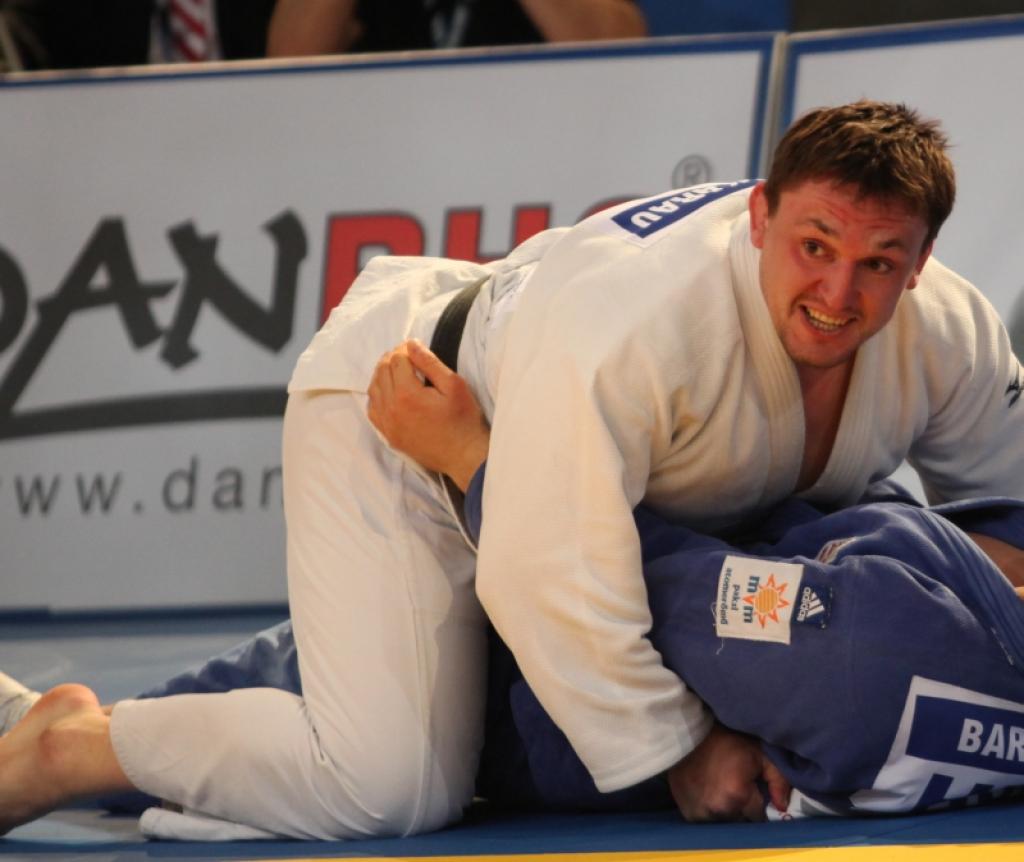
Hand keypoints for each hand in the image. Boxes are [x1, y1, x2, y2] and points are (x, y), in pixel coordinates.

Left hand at [367, 339, 489, 490]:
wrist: (464, 456)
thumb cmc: (463, 420)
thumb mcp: (454, 385)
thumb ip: (430, 363)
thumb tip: (411, 344)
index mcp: (407, 394)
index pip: (396, 360)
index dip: (404, 348)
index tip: (415, 346)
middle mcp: (391, 409)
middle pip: (381, 372)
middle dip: (392, 358)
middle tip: (406, 354)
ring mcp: (387, 425)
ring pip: (373, 389)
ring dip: (382, 374)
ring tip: (397, 369)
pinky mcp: (389, 436)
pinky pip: (373, 410)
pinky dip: (377, 395)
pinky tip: (389, 391)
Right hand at [666, 724, 789, 821]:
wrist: (689, 733)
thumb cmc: (727, 741)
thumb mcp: (759, 753)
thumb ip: (778, 780)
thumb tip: (783, 807)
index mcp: (738, 796)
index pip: (758, 815)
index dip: (757, 801)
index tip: (753, 789)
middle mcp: (718, 810)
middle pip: (740, 820)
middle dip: (742, 807)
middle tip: (736, 786)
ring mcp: (699, 813)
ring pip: (723, 822)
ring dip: (725, 811)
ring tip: (721, 789)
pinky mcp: (687, 812)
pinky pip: (706, 820)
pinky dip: (708, 810)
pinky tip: (707, 792)